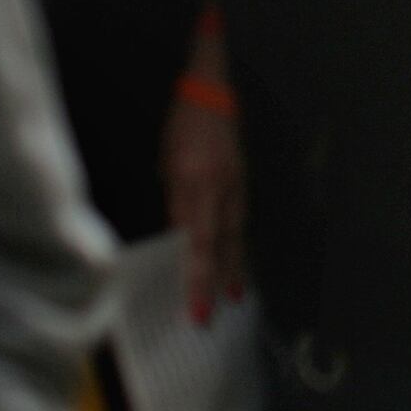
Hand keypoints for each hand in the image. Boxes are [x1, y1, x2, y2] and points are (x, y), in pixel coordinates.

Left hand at [163, 70, 246, 311]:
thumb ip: (176, 201)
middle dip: (214, 282)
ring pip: (234, 235)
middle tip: (209, 316)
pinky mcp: (243, 183)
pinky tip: (235, 261)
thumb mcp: (167, 163)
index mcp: (195, 182)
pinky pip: (239, 221)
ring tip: (232, 297)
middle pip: (219, 245)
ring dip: (231, 268)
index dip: (196, 276)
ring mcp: (236, 186)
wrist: (213, 94)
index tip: (195, 306)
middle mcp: (220, 188)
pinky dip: (236, 244)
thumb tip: (179, 237)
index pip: (196, 240)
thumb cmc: (181, 127)